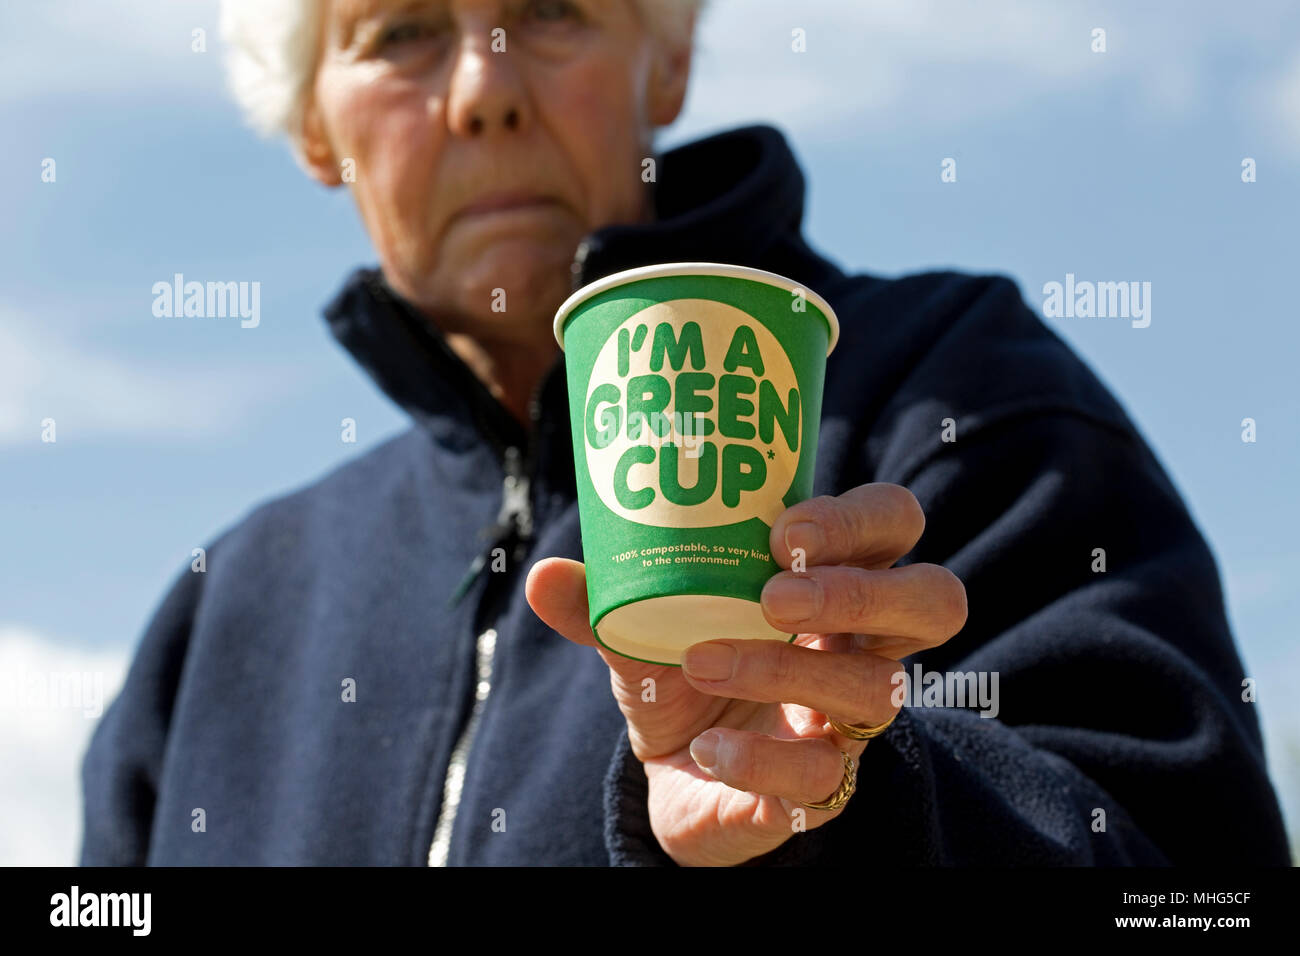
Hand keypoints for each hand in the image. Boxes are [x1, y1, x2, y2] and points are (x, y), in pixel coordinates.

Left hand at [525, 483, 966, 865]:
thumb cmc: (683, 670)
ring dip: (787, 670)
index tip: (783, 527)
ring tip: (703, 659)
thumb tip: (540, 575)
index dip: (856, 521)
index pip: (891, 526)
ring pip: (876, 690)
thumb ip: (604, 602)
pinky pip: (822, 777)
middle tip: (775, 594)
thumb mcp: (643, 627)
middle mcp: (863, 643)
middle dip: (860, 590)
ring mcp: (854, 717)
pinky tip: (709, 748)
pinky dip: (759, 759)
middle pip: (933, 601)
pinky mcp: (828, 786)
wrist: (681, 771)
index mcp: (831, 580)